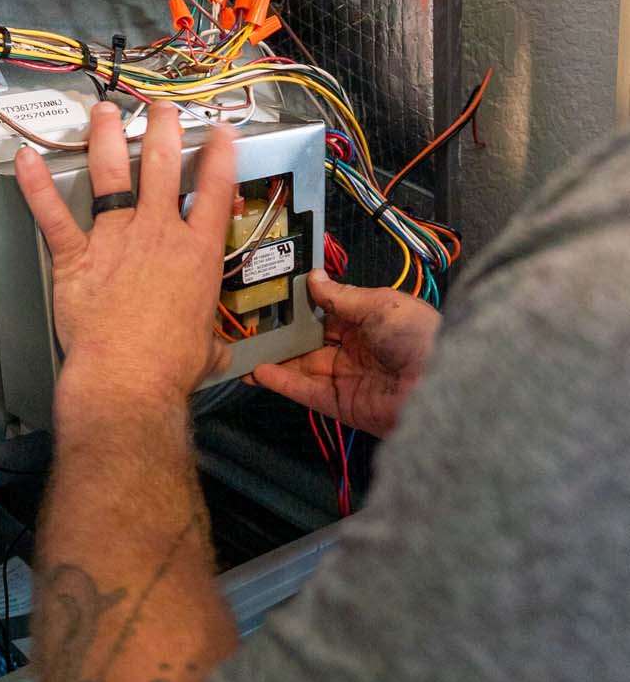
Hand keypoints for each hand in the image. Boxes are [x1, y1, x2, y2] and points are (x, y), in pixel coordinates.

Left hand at [14, 101, 236, 405]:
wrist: (129, 376)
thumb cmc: (172, 366)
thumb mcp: (209, 348)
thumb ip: (212, 339)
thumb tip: (217, 352)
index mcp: (198, 252)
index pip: (216, 189)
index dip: (222, 154)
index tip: (221, 130)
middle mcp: (159, 232)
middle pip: (164, 165)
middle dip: (163, 129)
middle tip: (161, 109)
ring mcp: (116, 238)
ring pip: (111, 174)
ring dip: (106, 138)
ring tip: (103, 113)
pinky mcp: (77, 255)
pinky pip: (53, 214)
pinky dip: (35, 186)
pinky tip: (23, 158)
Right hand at [247, 271, 439, 437]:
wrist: (440, 385)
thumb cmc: (417, 336)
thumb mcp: (381, 305)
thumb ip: (342, 296)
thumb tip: (314, 277)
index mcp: (367, 320)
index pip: (324, 311)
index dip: (298, 306)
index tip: (268, 296)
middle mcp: (353, 348)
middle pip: (308, 340)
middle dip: (279, 334)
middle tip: (246, 325)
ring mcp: (345, 377)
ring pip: (301, 366)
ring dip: (273, 359)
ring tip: (241, 350)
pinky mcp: (339, 404)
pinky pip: (304, 391)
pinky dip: (281, 382)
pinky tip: (257, 371)